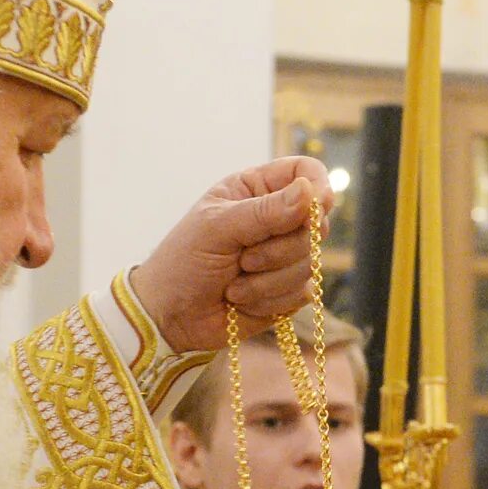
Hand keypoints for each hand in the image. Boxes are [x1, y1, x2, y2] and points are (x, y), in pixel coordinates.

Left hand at [130, 157, 336, 353]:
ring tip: (234, 284)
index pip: (305, 173)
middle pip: (316, 224)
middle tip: (244, 258)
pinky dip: (270, 300)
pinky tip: (242, 300)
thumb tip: (309, 192)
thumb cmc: (183, 261)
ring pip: (310, 263)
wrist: (169, 315)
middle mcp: (276, 220)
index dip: (318, 187)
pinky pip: (303, 293)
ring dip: (268, 280)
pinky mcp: (288, 290)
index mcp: (256, 190)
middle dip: (281, 248)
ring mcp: (285, 256)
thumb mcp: (216, 228)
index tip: (317, 206)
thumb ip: (264, 211)